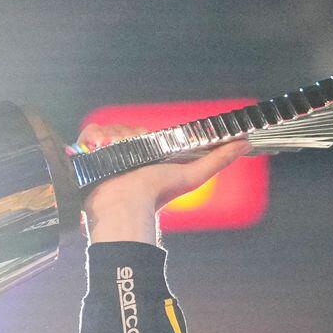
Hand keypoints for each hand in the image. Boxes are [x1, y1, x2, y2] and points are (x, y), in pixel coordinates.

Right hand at [76, 124, 250, 243]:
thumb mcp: (194, 175)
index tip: (147, 145)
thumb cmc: (158, 194)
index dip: (145, 135)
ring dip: (113, 139)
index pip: (143, 131)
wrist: (126, 205)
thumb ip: (219, 160)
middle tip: (133, 157)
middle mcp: (124, 153)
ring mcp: (104, 152)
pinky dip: (93, 137)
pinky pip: (90, 130)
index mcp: (145, 155)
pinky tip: (99, 150)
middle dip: (131, 138)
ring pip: (110, 128)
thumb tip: (245, 143)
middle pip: (127, 128)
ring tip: (116, 159)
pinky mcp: (87, 151)